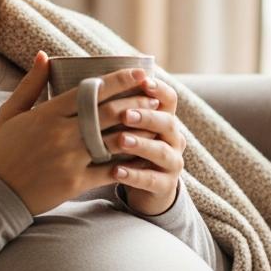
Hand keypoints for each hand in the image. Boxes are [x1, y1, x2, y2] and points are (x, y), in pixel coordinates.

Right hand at [0, 52, 166, 216]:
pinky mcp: (76, 182)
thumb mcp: (10, 113)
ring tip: (156, 121)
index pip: (90, 91)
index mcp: (47, 114)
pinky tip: (143, 154)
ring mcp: (70, 159)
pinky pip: (109, 170)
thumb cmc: (2, 150)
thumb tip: (44, 55)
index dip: (119, 80)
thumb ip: (31, 84)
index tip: (140, 73)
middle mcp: (61, 134)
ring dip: (138, 129)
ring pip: (114, 140)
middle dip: (136, 102)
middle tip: (155, 96)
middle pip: (108, 113)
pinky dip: (128, 162)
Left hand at [106, 72, 185, 215]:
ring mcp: (172, 163)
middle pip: (168, 123)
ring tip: (121, 141)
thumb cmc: (130, 150)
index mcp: (165, 119)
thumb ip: (120, 108)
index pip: (169, 99)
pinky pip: (152, 180)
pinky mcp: (165, 185)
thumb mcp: (128, 128)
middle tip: (126, 114)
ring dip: (141, 145)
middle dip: (147, 117)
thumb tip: (96, 81)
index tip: (143, 81)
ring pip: (162, 152)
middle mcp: (173, 139)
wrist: (145, 188)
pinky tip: (116, 172)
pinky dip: (134, 176)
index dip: (159, 89)